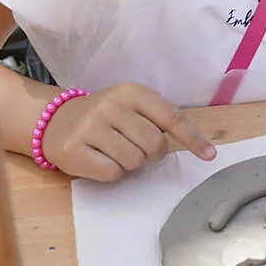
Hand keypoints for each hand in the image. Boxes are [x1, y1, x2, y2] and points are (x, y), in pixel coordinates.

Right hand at [40, 83, 215, 181]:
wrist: (56, 121)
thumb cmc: (105, 117)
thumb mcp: (132, 106)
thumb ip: (159, 119)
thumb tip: (199, 146)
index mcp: (131, 92)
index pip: (171, 117)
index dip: (193, 138)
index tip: (209, 155)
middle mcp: (110, 106)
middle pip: (154, 144)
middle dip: (152, 153)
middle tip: (137, 147)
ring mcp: (89, 128)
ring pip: (134, 161)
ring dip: (130, 163)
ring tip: (114, 150)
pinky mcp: (73, 150)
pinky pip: (112, 173)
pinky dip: (112, 172)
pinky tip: (99, 159)